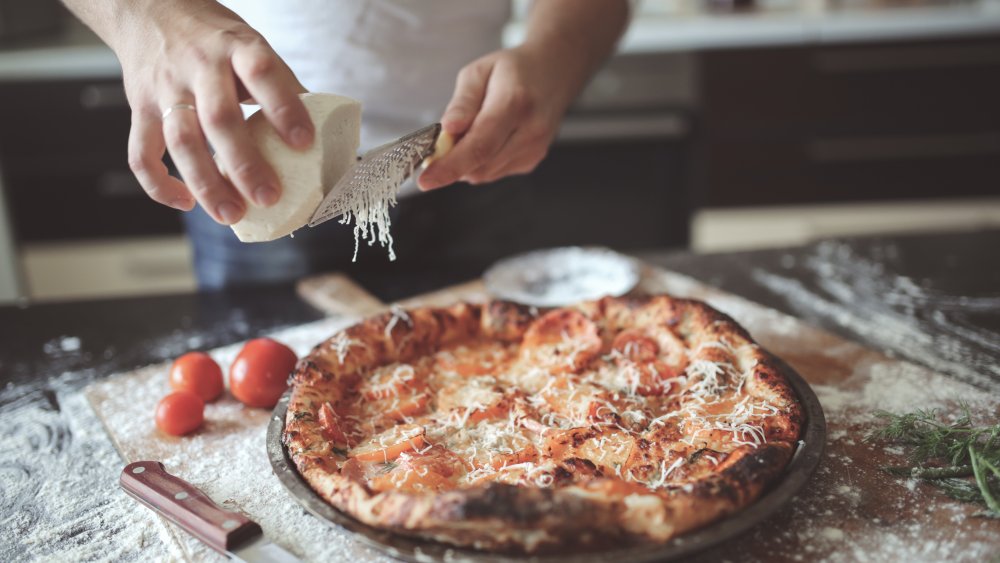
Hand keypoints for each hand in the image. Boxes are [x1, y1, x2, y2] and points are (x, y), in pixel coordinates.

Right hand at [118, 1, 312, 223]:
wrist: (150, 8)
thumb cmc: (215, 39)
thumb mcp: (252, 46)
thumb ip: (281, 84)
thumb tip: (326, 131)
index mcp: (236, 48)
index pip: (262, 73)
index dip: (284, 109)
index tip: (304, 143)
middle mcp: (199, 67)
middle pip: (219, 118)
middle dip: (245, 164)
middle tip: (269, 197)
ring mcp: (165, 89)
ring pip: (181, 141)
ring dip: (206, 183)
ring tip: (232, 214)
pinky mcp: (140, 108)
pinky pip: (141, 153)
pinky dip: (160, 184)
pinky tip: (186, 203)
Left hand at [418, 46, 576, 189]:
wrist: (553, 72)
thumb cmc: (514, 70)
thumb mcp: (479, 72)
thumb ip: (462, 102)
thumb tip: (448, 129)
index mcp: (515, 103)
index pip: (479, 145)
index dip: (449, 166)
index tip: (425, 179)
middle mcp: (530, 131)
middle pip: (480, 165)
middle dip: (451, 163)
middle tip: (438, 146)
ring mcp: (534, 149)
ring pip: (484, 173)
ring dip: (465, 161)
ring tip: (468, 132)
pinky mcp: (532, 161)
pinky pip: (494, 172)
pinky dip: (480, 162)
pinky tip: (486, 138)